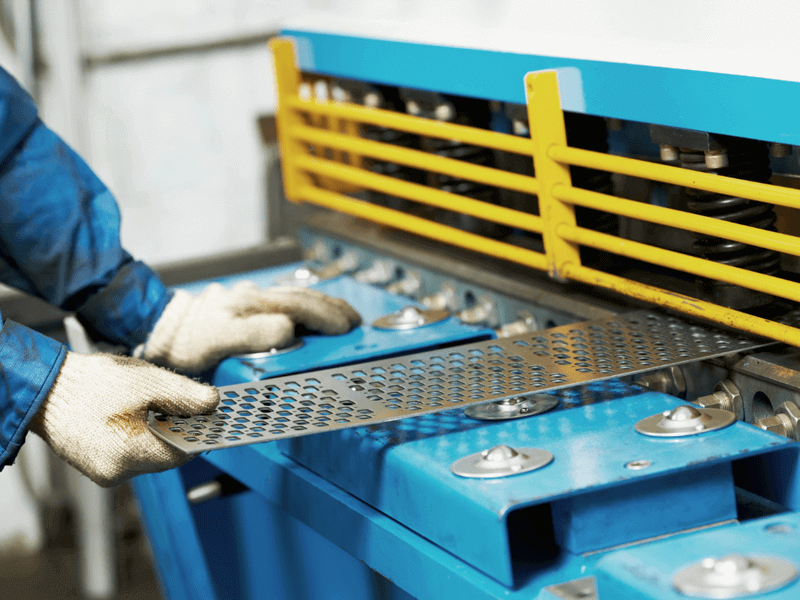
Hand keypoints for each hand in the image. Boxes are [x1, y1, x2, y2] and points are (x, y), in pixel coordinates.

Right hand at [31, 352, 218, 486]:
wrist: (46, 389)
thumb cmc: (92, 384)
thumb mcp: (149, 382)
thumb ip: (186, 395)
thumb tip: (214, 404)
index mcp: (132, 455)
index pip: (184, 452)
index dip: (199, 432)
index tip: (210, 415)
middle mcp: (118, 473)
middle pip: (167, 455)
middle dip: (178, 429)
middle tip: (181, 403)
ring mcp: (106, 472)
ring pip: (149, 454)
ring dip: (158, 432)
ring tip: (151, 404)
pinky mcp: (97, 466)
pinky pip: (131, 453)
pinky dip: (138, 436)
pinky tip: (134, 414)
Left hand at [140, 281, 361, 372]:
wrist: (162, 331)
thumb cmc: (186, 344)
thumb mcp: (214, 343)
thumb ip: (252, 335)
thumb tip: (289, 331)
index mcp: (248, 308)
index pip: (296, 312)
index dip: (321, 322)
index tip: (343, 332)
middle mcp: (253, 298)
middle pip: (302, 300)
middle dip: (332, 312)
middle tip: (355, 325)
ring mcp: (253, 298)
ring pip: (298, 296)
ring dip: (326, 305)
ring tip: (347, 317)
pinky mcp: (251, 301)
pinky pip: (289, 298)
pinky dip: (312, 303)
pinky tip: (321, 311)